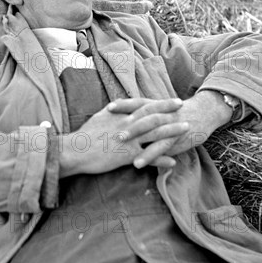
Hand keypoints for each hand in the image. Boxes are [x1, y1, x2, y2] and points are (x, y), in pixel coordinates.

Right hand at [59, 98, 187, 176]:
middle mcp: (127, 125)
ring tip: (186, 129)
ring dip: (172, 131)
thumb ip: (114, 111)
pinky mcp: (126, 155)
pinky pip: (148, 157)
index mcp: (121, 116)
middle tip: (185, 109)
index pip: (145, 106)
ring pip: (154, 133)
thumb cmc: (85, 134)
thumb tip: (121, 104)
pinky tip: (173, 162)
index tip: (174, 100)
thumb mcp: (100, 117)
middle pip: (153, 116)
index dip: (161, 103)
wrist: (75, 150)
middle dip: (171, 112)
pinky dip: (161, 160)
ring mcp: (128, 140)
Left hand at [108, 91, 232, 168]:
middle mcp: (162, 114)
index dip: (124, 105)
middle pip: (142, 117)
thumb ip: (145, 112)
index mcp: (156, 106)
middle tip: (111, 131)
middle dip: (127, 124)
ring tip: (119, 146)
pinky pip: (161, 148)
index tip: (108, 108)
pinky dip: (149, 156)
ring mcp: (170, 126)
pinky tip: (137, 164)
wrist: (204, 113)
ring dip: (136, 140)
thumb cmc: (177, 113)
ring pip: (151, 132)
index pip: (138, 103)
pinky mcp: (176, 139)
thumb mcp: (161, 109)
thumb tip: (125, 117)